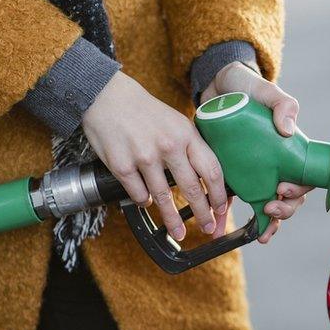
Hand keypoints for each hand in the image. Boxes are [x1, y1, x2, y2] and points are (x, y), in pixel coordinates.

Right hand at [82, 71, 226, 241]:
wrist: (107, 97)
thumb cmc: (145, 112)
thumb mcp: (176, 122)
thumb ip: (191, 146)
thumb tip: (207, 177)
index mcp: (186, 134)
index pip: (211, 170)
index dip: (219, 194)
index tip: (222, 209)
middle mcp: (168, 146)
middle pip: (192, 189)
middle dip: (203, 214)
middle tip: (208, 228)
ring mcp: (144, 157)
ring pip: (163, 198)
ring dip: (173, 220)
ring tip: (179, 232)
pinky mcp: (121, 166)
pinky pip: (138, 194)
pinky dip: (144, 201)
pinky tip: (147, 202)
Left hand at [202, 62, 313, 242]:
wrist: (216, 86)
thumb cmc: (247, 86)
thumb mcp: (266, 91)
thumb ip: (283, 104)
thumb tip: (288, 129)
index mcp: (287, 149)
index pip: (303, 177)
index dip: (298, 190)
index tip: (284, 189)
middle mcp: (273, 163)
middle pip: (288, 197)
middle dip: (284, 210)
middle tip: (270, 206)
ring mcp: (252, 170)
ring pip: (266, 204)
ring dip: (267, 222)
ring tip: (260, 230)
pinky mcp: (230, 173)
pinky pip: (233, 199)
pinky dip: (228, 218)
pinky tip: (223, 228)